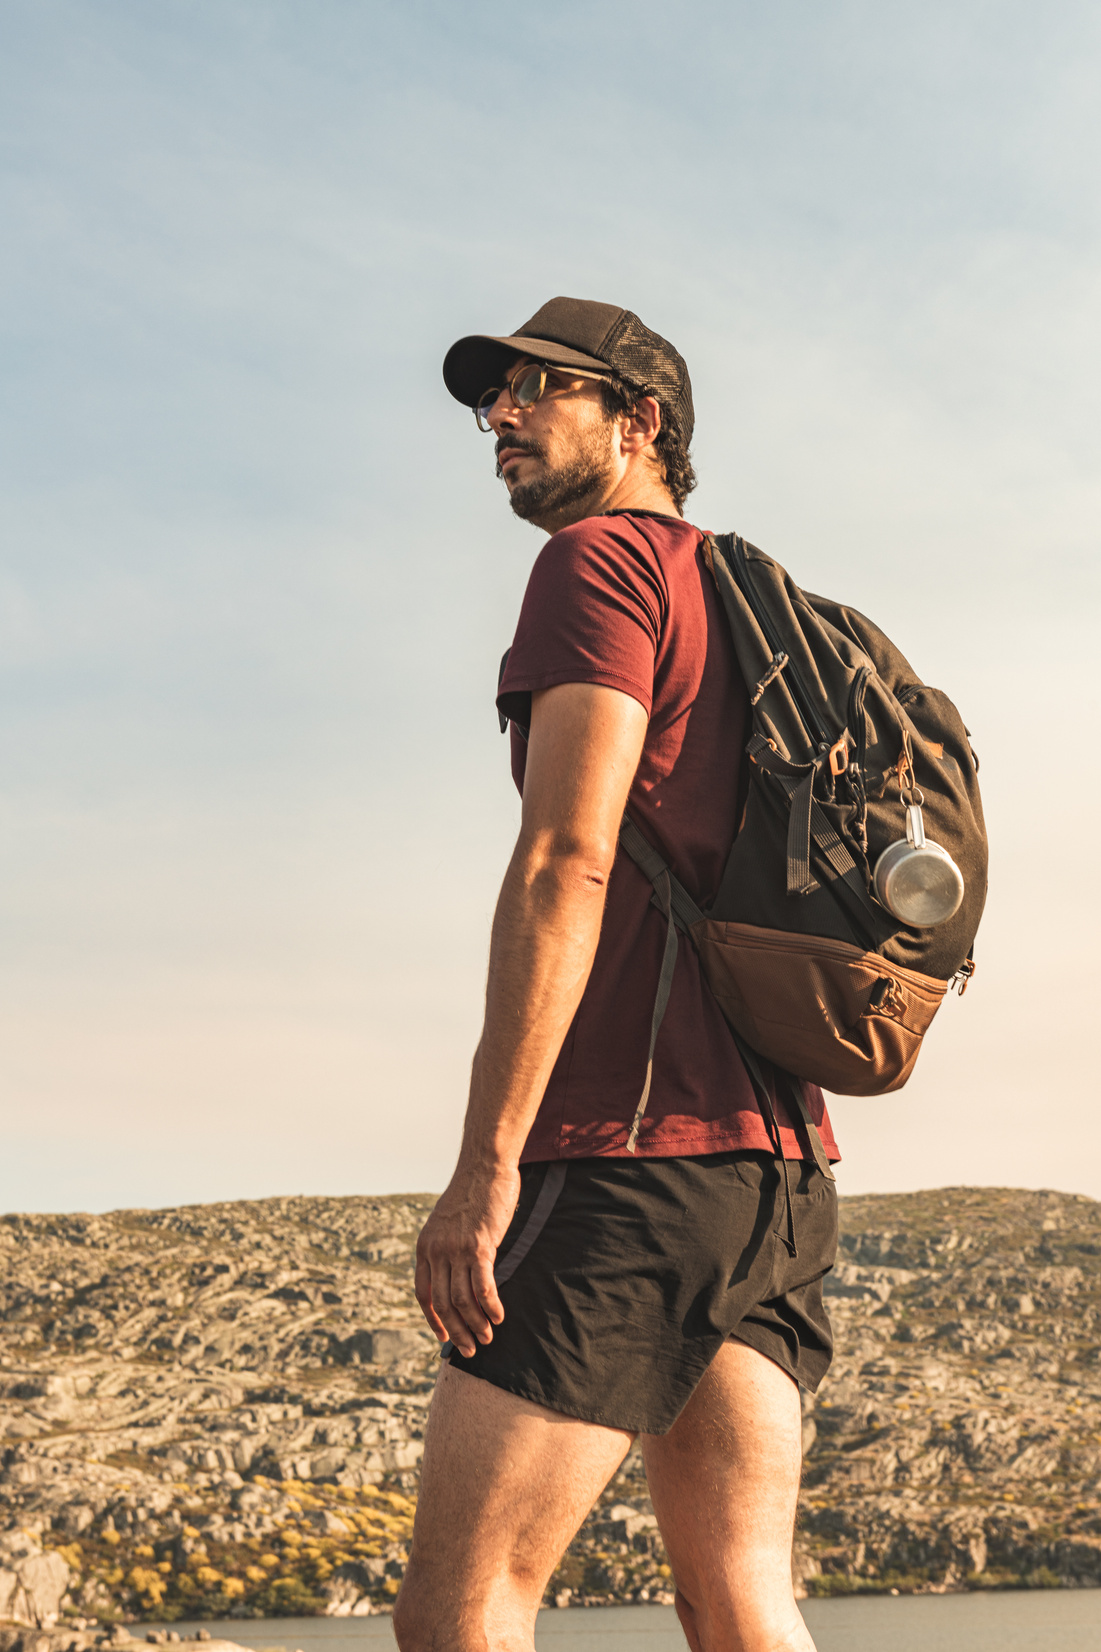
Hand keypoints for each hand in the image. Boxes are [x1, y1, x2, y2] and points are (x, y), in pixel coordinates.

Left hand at [414, 1164, 520, 1357]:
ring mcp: (457, 1249)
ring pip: (462, 1300)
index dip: (433, 1320)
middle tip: (470, 1350)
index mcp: (425, 1247)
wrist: (484, 1166)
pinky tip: (499, 1317)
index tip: (444, 1337)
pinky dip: (490, 1307)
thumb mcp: (448, 1222)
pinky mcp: (480, 1246)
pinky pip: (483, 1287)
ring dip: (476, 1324)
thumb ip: (447, 1247)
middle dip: (457, 1331)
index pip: (423, 1294)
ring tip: (488, 1338)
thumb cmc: (471, 1193)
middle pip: (442, 1303)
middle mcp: (436, 1251)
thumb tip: (456, 1273)